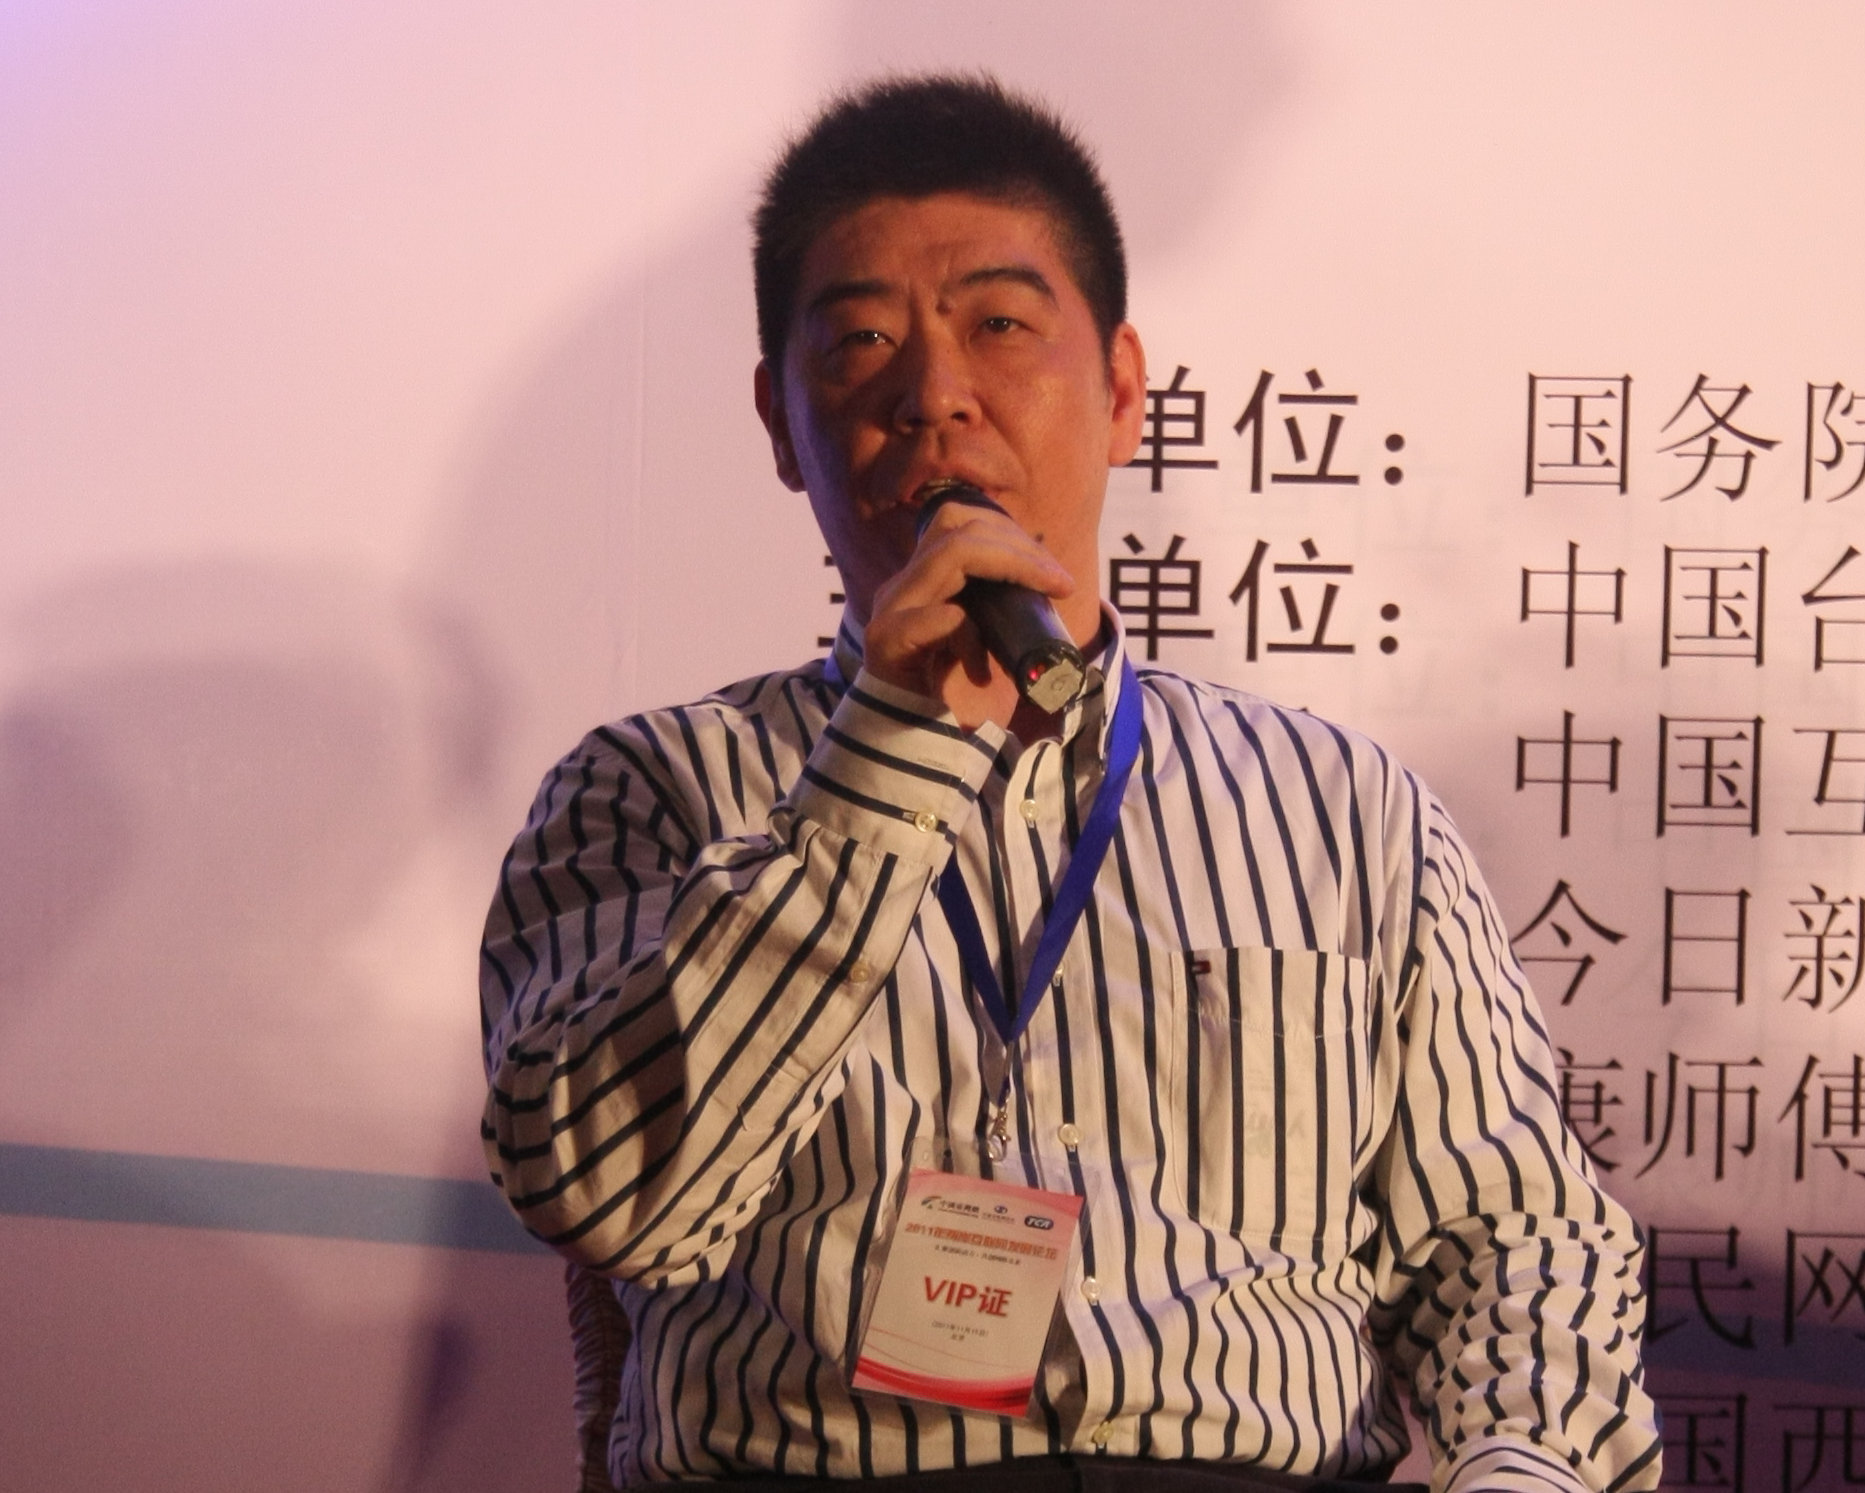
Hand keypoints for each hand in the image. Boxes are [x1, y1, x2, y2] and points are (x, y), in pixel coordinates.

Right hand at [863, 499, 1075, 730]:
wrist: (908, 753)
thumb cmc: (952, 700)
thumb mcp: (987, 644)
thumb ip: (1003, 613)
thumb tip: (1058, 588)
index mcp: (924, 581)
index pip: (959, 521)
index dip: (1010, 531)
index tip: (1054, 571)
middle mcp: (903, 587)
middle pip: (956, 525)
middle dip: (1017, 545)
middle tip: (1057, 579)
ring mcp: (892, 611)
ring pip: (950, 555)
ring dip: (1009, 567)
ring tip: (1044, 592)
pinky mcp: (888, 643)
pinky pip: (941, 617)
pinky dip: (974, 633)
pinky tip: (985, 667)